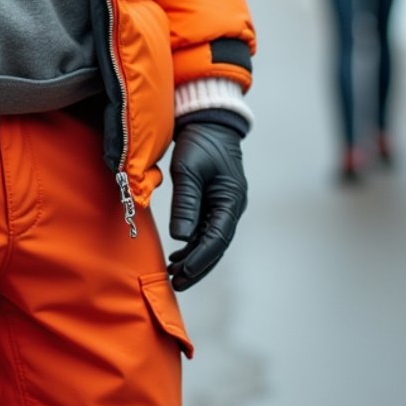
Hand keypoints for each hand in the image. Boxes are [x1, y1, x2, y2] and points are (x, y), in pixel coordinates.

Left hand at [168, 120, 247, 291]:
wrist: (208, 122)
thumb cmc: (200, 142)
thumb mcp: (188, 169)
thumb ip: (186, 203)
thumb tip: (182, 237)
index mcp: (231, 200)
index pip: (217, 239)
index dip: (199, 260)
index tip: (182, 274)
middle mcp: (231, 207)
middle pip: (216, 246)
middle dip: (198, 267)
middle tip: (177, 283)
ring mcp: (224, 206)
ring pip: (211, 240)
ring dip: (194, 258)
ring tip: (174, 273)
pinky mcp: (214, 202)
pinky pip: (205, 230)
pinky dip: (193, 244)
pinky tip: (179, 254)